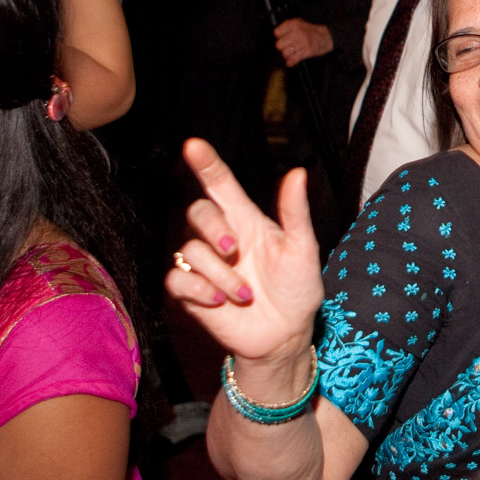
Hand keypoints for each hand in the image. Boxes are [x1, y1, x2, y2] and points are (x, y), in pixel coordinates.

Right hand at [166, 139, 323, 364]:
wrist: (287, 334)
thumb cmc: (298, 288)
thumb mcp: (303, 249)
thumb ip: (295, 212)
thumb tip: (299, 172)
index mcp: (247, 221)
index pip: (220, 185)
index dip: (206, 163)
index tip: (193, 145)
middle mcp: (221, 238)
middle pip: (197, 211)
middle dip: (213, 227)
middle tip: (235, 250)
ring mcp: (205, 266)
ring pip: (189, 251)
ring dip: (220, 274)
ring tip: (245, 293)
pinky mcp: (192, 293)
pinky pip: (176, 279)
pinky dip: (199, 289)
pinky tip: (220, 301)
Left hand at [274, 18, 332, 65]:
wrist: (327, 36)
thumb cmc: (312, 31)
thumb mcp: (300, 23)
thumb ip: (288, 27)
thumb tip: (277, 34)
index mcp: (294, 24)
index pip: (277, 33)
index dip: (279, 37)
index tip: (282, 38)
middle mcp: (297, 33)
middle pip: (279, 44)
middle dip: (282, 47)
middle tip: (286, 47)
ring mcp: (302, 42)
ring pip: (285, 53)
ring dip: (287, 55)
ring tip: (290, 53)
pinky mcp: (307, 51)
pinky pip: (293, 59)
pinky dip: (290, 62)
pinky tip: (290, 62)